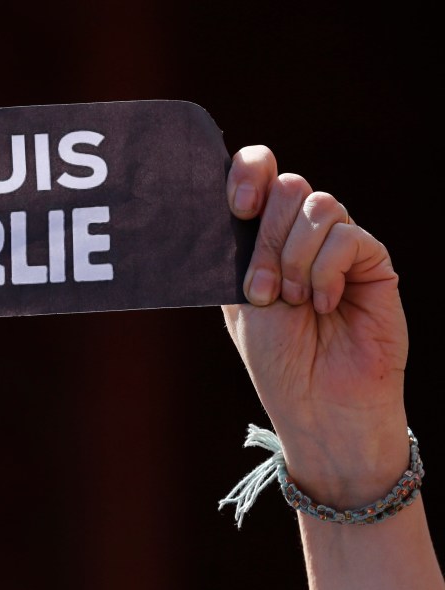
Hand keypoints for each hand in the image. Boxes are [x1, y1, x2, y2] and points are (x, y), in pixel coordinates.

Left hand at [222, 146, 408, 506]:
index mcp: (261, 237)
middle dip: (267, 241)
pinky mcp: (372, 262)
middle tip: (263, 292)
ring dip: (296, 258)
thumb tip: (234, 201)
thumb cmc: (274, 357)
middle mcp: (299, 235)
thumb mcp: (239, 300)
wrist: (317, 403)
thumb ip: (237, 249)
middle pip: (287, 187)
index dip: (249, 172)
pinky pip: (348, 236)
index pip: (259, 171)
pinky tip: (324, 305)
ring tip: (294, 303)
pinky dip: (327, 271)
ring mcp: (337, 245)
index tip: (238, 208)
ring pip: (319, 205)